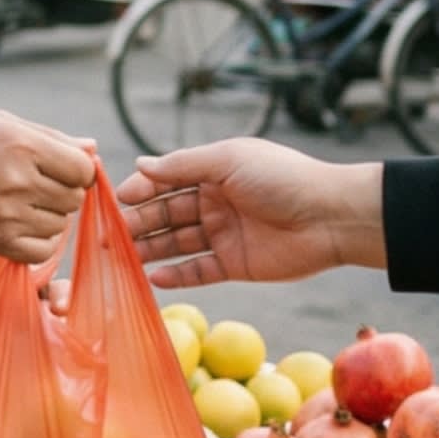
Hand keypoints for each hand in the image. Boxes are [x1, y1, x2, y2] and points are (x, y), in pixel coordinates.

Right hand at [0, 111, 94, 264]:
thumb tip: (92, 149)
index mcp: (22, 144)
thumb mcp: (1, 123)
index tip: (60, 167)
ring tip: (22, 202)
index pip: (82, 169)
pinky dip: (38, 240)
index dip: (77, 169)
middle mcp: (18, 180)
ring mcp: (7, 214)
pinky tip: (21, 224)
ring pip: (60, 225)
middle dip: (62, 191)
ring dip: (49, 216)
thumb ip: (51, 137)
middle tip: (35, 184)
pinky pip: (42, 250)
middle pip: (73, 198)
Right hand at [114, 138, 385, 287]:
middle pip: (167, 213)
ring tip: (120, 258)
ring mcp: (224, 234)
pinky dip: (176, 275)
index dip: (141, 189)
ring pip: (177, 243)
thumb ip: (182, 166)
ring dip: (150, 249)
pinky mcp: (235, 264)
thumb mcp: (229, 161)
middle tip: (108, 235)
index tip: (115, 200)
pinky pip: (199, 271)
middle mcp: (215, 202)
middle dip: (138, 223)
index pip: (166, 181)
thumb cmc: (282, 178)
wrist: (330, 217)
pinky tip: (153, 277)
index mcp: (214, 172)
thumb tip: (140, 164)